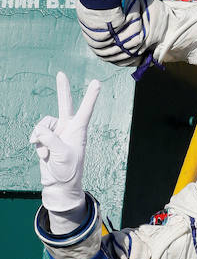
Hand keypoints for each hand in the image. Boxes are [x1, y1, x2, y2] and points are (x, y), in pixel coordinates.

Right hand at [30, 72, 100, 232]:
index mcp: (79, 130)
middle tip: (60, 73)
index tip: (97, 82)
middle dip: (62, 89)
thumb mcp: (61, 154)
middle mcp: (68, 128)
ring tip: (47, 152)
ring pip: (43, 124)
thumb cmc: (67, 170)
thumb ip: (50, 139)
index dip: (91, 96)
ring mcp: (57, 133)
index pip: (86, 110)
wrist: (59, 184)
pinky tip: (43, 154)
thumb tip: (39, 131)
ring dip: (41, 137)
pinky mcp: (46, 139)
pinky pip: (36, 134)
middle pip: (65, 104)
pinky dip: (37, 143)